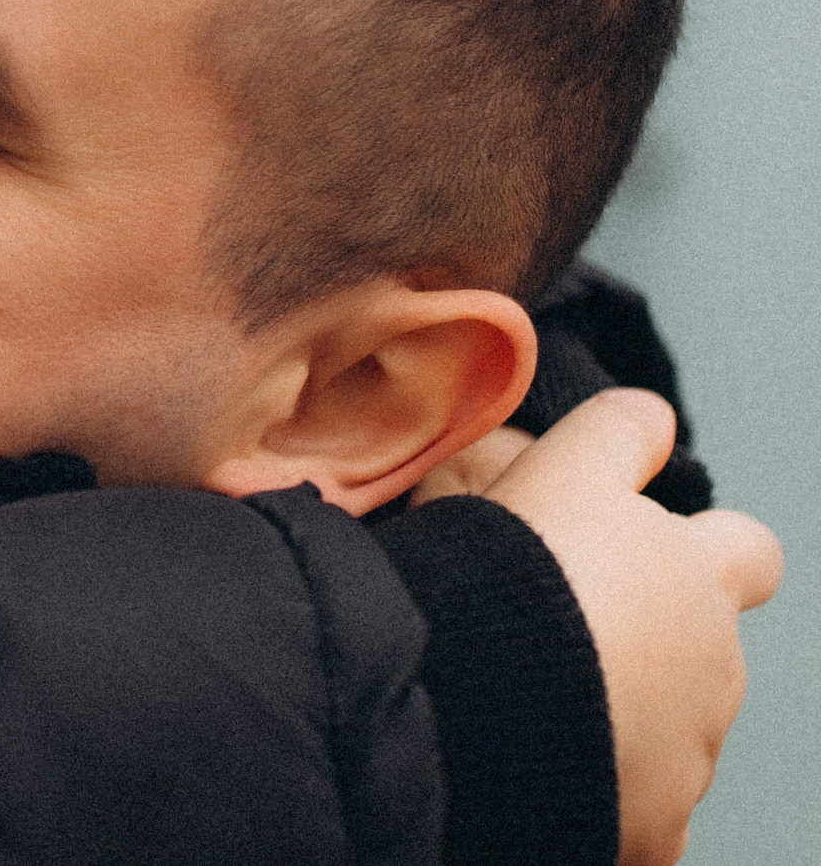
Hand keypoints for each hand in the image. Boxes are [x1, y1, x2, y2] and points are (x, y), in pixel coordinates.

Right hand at [425, 390, 781, 865]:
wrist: (488, 696)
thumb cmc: (525, 575)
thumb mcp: (565, 468)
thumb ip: (617, 433)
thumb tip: (652, 412)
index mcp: (702, 578)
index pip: (749, 553)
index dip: (711, 548)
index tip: (652, 550)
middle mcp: (715, 667)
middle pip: (703, 648)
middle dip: (653, 641)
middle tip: (566, 626)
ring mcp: (691, 753)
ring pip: (669, 728)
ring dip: (621, 711)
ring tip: (534, 694)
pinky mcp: (654, 826)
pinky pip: (639, 810)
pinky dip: (604, 791)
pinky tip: (544, 767)